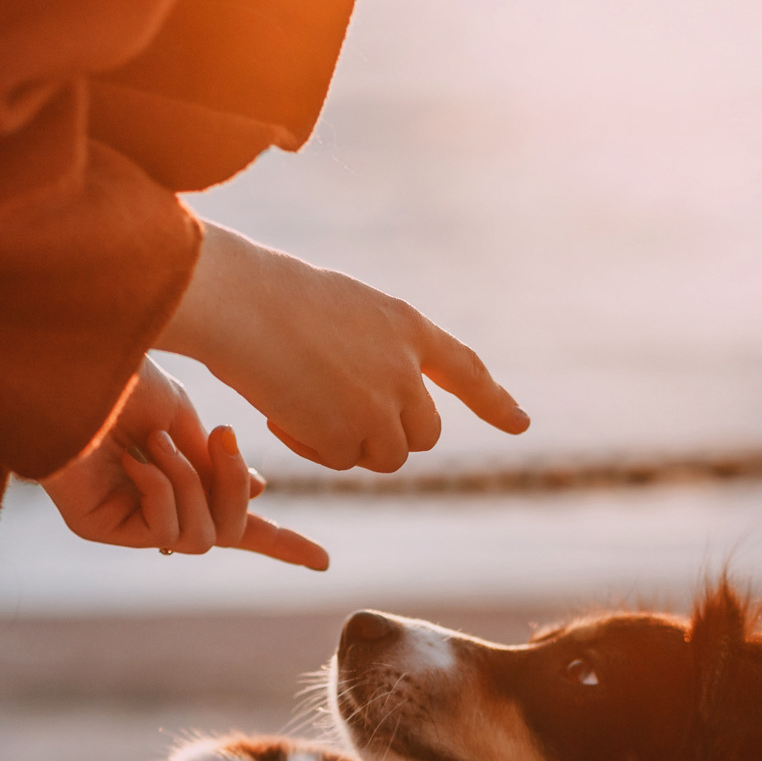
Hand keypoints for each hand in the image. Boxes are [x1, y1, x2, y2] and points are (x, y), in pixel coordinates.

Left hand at [39, 357, 328, 569]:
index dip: (281, 542)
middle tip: (221, 436)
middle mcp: (158, 503)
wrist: (73, 363)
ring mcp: (129, 520)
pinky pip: (164, 533)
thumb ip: (218, 464)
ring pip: (200, 540)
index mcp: (183, 476)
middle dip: (232, 488)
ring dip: (191, 485)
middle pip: (228, 533)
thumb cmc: (121, 375)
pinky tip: (134, 460)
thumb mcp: (188, 417)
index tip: (322, 562)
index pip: (238, 521)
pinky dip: (162, 491)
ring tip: (159, 441)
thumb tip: (258, 496)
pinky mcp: (102, 529)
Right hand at [159, 222, 529, 472]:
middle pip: (424, 434)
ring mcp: (383, 406)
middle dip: (390, 438)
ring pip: (386, 456)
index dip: (494, 400)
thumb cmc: (273, 299)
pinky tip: (281, 412)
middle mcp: (407, 370)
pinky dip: (311, 447)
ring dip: (348, 446)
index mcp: (408, 327)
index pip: (465, 369)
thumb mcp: (345, 313)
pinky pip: (341, 461)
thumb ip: (376, 355)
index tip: (520, 423)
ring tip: (302, 409)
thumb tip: (378, 411)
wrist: (241, 305)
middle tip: (340, 421)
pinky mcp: (352, 437)